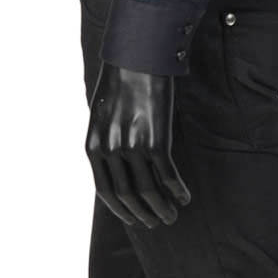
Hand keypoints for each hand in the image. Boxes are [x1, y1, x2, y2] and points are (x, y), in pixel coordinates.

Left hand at [85, 61, 190, 227]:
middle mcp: (111, 151)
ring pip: (148, 191)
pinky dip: (176, 190)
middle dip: (142, 214)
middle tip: (155, 223)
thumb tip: (116, 162)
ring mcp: (133, 147)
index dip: (121, 210)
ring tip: (171, 215)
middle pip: (127, 197)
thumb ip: (106, 139)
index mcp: (94, 146)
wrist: (137, 55)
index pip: (105, 192)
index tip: (133, 219)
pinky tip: (184, 196)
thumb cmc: (120, 78)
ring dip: (161, 208)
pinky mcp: (156, 140)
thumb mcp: (102, 112)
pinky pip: (167, 175)